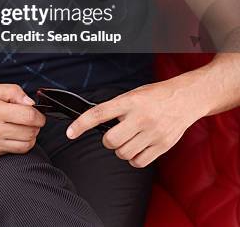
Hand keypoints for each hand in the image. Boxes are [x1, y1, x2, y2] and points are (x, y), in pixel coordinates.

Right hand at [0, 82, 45, 158]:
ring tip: (23, 128)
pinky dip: (20, 144)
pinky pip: (15, 152)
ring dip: (31, 136)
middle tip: (30, 119)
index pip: (29, 116)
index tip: (36, 112)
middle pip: (31, 132)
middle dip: (36, 125)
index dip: (38, 114)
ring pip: (26, 145)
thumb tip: (30, 102)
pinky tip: (13, 136)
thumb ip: (12, 91)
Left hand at [65, 78, 203, 167]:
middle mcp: (140, 117)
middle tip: (116, 133)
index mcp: (130, 101)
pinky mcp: (162, 145)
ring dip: (122, 149)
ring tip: (131, 137)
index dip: (81, 124)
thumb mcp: (134, 94)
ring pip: (123, 153)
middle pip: (110, 141)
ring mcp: (152, 132)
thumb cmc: (157, 95)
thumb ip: (117, 108)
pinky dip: (134, 159)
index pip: (99, 113)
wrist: (185, 98)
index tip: (70, 133)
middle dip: (108, 140)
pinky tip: (139, 147)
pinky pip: (138, 162)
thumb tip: (98, 122)